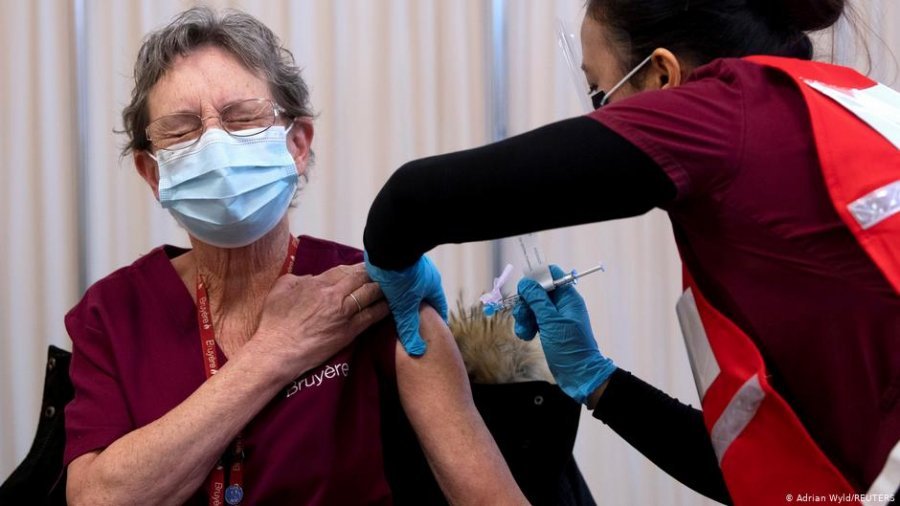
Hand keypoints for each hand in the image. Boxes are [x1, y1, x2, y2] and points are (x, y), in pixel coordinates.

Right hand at [254, 262, 388, 377]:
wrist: (277, 350)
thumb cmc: (274, 322)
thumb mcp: (280, 289)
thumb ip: (298, 279)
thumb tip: (311, 278)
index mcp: (318, 283)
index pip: (344, 269)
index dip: (358, 267)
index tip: (367, 265)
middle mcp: (334, 294)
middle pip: (361, 278)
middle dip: (375, 273)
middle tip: (386, 272)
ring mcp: (344, 313)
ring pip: (371, 293)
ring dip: (383, 287)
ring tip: (393, 285)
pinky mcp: (350, 331)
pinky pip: (372, 315)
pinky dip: (384, 308)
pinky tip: (393, 304)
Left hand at [364, 253, 447, 355]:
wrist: (386, 243)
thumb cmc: (399, 276)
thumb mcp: (404, 306)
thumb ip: (409, 328)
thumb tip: (417, 352)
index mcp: (433, 286)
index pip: (439, 308)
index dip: (436, 321)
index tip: (434, 333)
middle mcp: (426, 274)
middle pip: (425, 296)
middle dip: (419, 309)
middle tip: (412, 324)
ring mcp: (412, 265)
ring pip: (411, 286)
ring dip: (405, 296)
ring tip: (396, 310)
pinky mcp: (397, 258)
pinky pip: (398, 275)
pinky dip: (394, 285)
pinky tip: (383, 292)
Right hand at [512, 264, 615, 404]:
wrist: (579, 375)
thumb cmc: (570, 348)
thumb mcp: (551, 322)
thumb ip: (538, 301)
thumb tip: (526, 283)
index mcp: (568, 298)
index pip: (552, 275)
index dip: (537, 278)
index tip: (525, 291)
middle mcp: (562, 305)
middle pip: (538, 291)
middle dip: (526, 302)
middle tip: (523, 316)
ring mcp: (555, 318)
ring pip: (533, 306)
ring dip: (524, 316)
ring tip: (525, 331)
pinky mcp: (549, 330)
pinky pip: (534, 320)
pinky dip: (527, 326)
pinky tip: (527, 336)